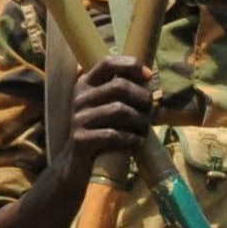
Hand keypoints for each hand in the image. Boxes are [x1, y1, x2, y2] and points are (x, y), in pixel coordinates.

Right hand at [63, 55, 155, 178]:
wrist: (75, 164)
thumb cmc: (99, 132)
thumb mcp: (106, 108)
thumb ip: (122, 93)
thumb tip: (148, 78)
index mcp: (85, 85)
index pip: (107, 63)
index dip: (131, 65)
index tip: (148, 75)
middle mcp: (80, 98)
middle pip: (119, 86)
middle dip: (142, 98)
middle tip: (151, 112)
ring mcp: (78, 118)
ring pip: (120, 110)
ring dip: (140, 120)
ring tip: (146, 129)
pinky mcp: (81, 139)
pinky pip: (113, 135)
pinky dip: (131, 138)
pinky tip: (138, 142)